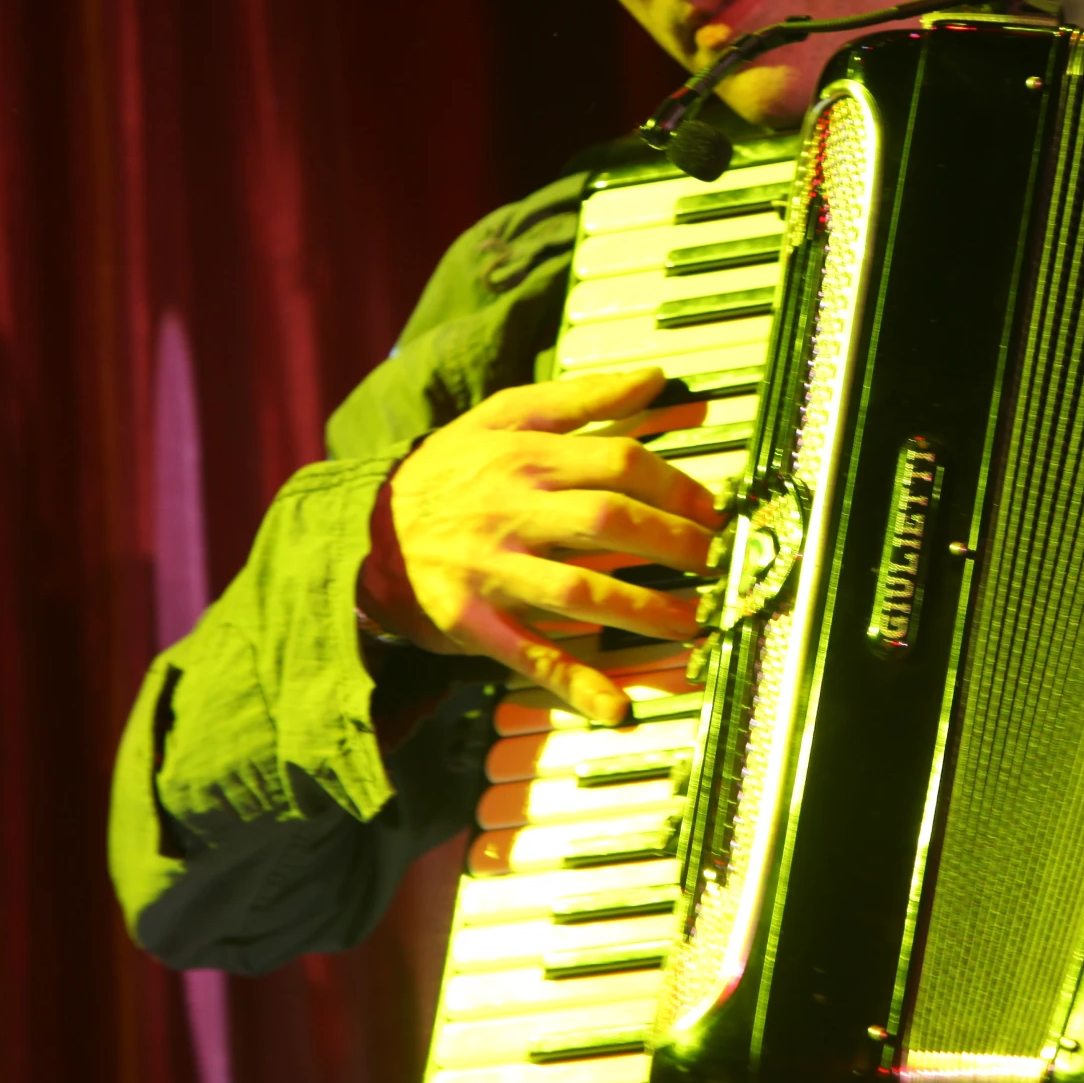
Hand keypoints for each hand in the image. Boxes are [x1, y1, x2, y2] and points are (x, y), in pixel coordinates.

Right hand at [360, 367, 719, 723]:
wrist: (368, 524)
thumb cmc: (452, 467)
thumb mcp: (506, 416)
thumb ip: (583, 398)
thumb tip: (655, 377)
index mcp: (525, 456)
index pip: (617, 462)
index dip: (675, 486)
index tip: (712, 508)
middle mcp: (511, 510)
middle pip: (606, 521)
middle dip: (672, 542)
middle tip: (714, 562)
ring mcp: (492, 568)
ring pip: (577, 589)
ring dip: (642, 610)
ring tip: (692, 622)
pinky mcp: (472, 619)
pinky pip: (528, 653)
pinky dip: (573, 682)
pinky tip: (614, 705)